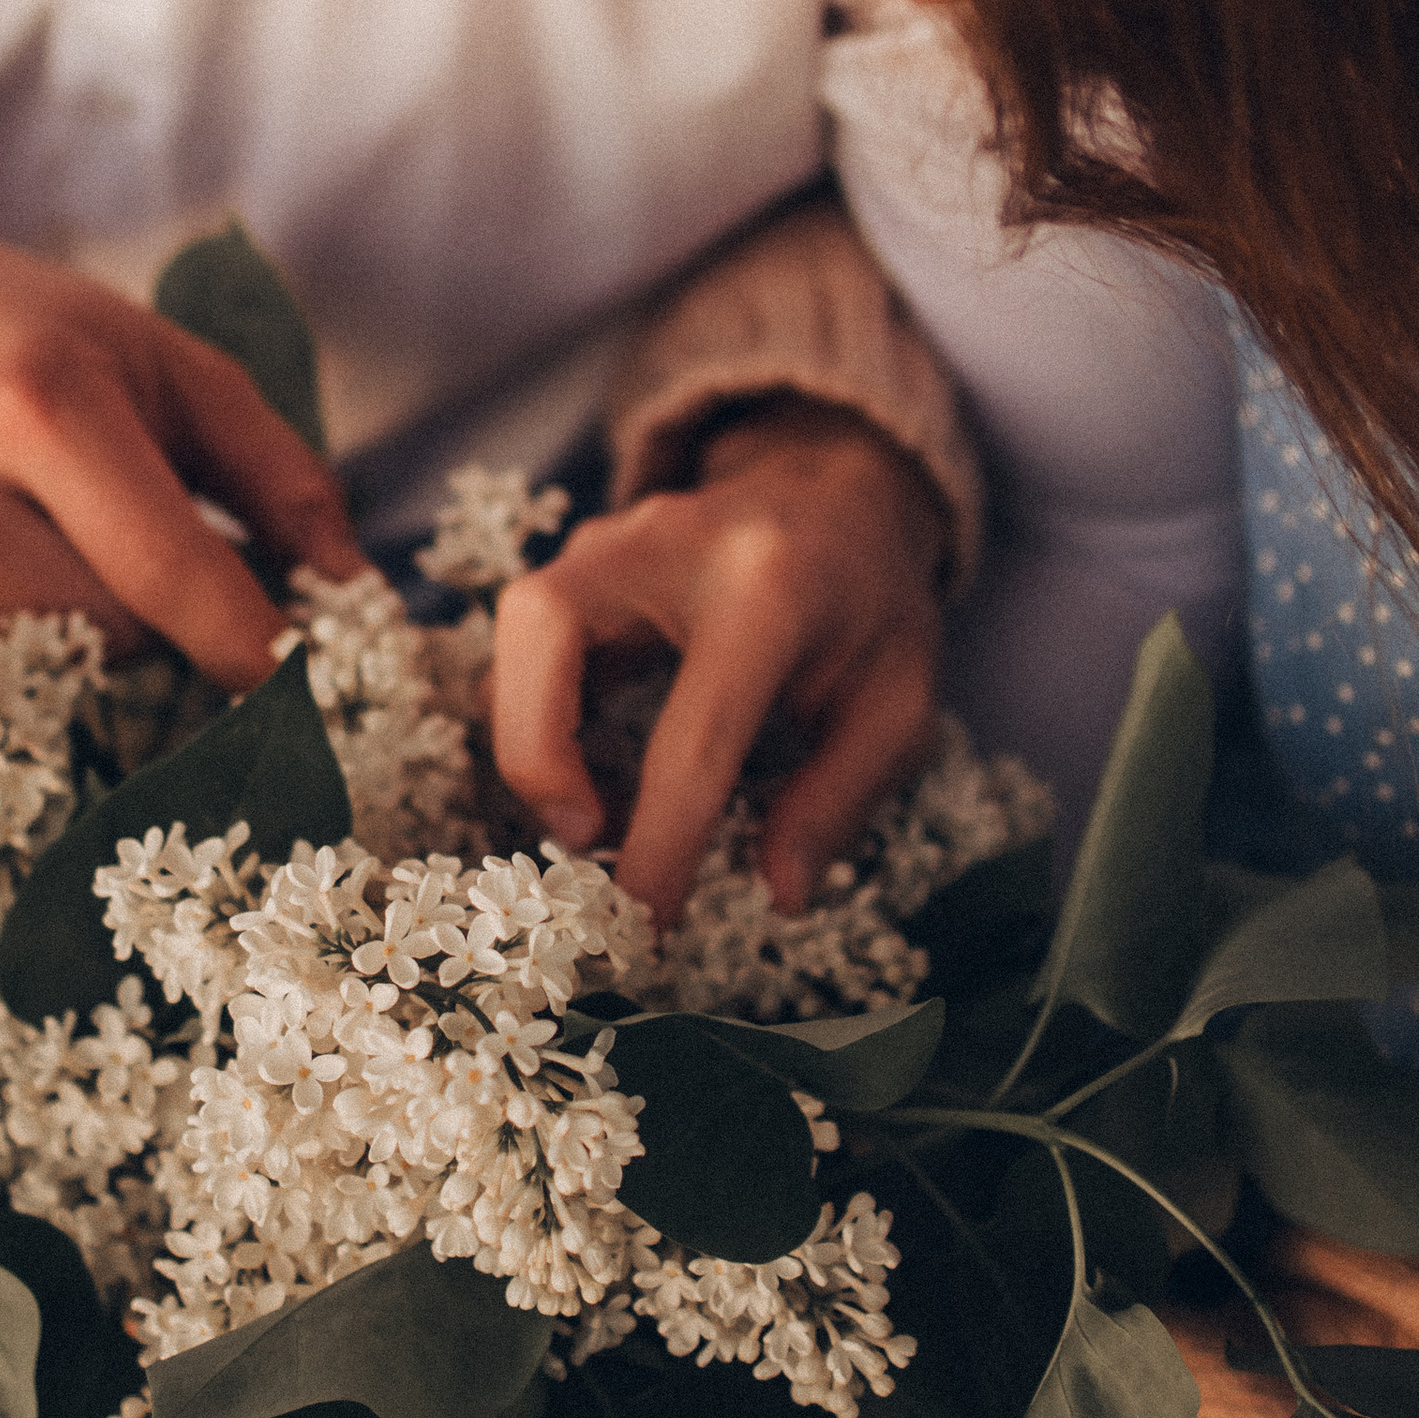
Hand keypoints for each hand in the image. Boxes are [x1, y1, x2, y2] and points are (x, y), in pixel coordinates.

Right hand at [0, 172, 360, 684]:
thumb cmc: (42, 343)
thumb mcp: (178, 369)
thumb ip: (283, 477)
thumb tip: (357, 597)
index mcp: (41, 400)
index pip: (168, 567)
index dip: (250, 645)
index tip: (311, 696)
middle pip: (105, 634)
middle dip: (162, 629)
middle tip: (155, 583)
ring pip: (33, 679)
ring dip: (82, 658)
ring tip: (66, 576)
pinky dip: (3, 679)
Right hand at [491, 396, 946, 925]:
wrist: (844, 488)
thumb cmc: (873, 606)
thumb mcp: (897, 703)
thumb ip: (840, 797)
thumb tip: (778, 891)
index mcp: (769, 590)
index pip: (693, 733)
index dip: (660, 843)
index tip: (646, 929)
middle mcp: (672, 543)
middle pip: (545, 623)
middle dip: (534, 748)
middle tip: (581, 836)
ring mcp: (616, 534)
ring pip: (521, 622)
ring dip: (529, 731)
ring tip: (590, 811)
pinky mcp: (585, 552)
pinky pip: (529, 634)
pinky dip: (536, 707)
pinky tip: (586, 762)